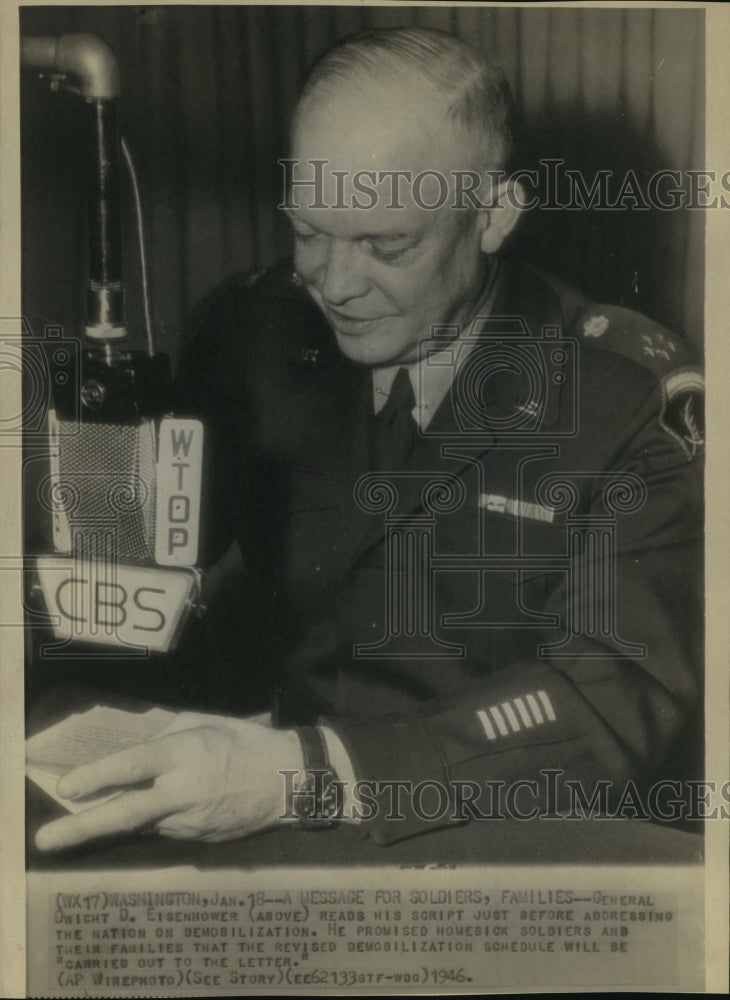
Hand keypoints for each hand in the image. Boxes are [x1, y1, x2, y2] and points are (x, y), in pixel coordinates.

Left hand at [35, 720, 302, 850]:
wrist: (289, 780)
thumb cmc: (245, 742)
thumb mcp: (204, 724)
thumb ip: (165, 738)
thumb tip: (132, 758)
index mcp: (186, 754)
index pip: (134, 765)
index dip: (98, 776)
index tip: (66, 787)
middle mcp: (184, 791)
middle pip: (126, 813)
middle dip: (82, 828)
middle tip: (46, 840)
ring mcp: (191, 822)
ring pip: (141, 824)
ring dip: (123, 817)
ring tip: (116, 811)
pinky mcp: (198, 841)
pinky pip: (165, 829)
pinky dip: (156, 819)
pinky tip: (168, 806)